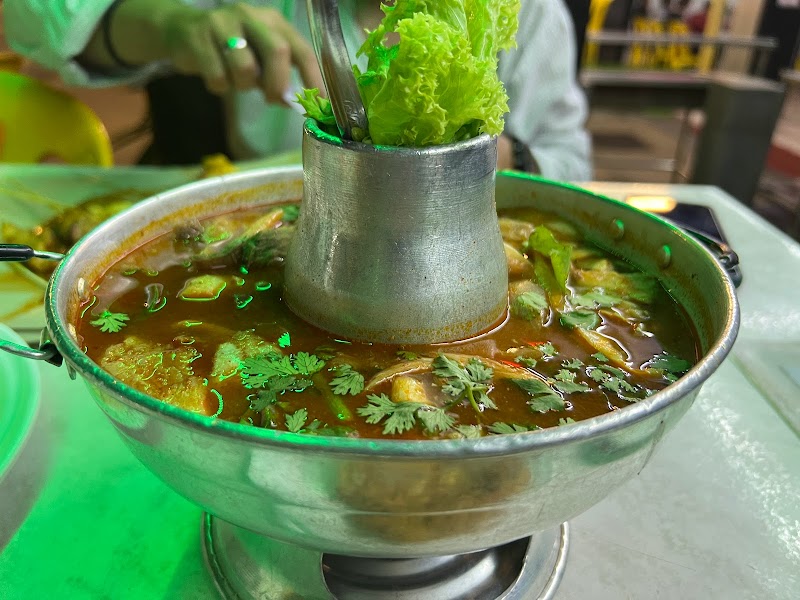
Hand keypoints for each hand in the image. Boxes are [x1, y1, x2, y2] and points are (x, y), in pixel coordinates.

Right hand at [159, 3, 322, 102]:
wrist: (181, 31)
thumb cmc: (230, 50)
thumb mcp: (260, 58)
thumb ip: (280, 76)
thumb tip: (299, 103)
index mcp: (273, 22)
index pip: (302, 50)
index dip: (313, 79)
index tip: (319, 105)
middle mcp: (251, 16)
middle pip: (278, 52)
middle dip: (278, 84)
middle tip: (272, 100)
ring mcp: (223, 23)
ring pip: (246, 68)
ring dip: (243, 86)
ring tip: (236, 81)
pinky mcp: (198, 36)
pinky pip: (218, 76)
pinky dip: (219, 87)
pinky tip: (216, 78)